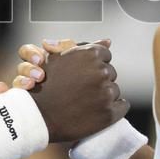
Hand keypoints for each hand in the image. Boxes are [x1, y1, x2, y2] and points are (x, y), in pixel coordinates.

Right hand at [0, 38, 126, 142]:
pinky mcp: (110, 113)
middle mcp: (101, 71)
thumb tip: (108, 41)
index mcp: (90, 54)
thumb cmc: (45, 85)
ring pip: (115, 90)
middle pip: (110, 72)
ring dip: (104, 94)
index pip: (104, 55)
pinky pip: (122, 106)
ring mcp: (106, 93)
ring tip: (85, 101)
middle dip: (98, 79)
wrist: (37, 117)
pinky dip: (113, 108)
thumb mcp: (60, 59)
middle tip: (81, 89)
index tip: (82, 74)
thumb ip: (85, 47)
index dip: (93, 65)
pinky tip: (96, 110)